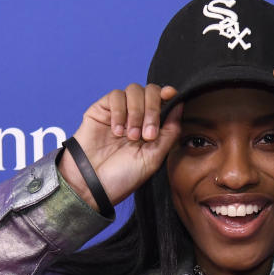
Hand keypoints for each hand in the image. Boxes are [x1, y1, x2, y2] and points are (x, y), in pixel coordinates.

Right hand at [59, 84, 182, 208]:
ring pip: (134, 90)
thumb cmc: (123, 176)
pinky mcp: (101, 110)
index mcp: (152, 127)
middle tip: (147, 135)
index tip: (170, 96)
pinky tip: (117, 131)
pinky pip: (115, 96)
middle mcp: (137, 117)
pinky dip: (120, 112)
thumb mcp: (154, 157)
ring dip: (137, 112)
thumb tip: (180, 105)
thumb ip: (170, 132)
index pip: (163, 100)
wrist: (93, 185)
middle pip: (151, 91)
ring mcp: (119, 112)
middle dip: (153, 110)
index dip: (168, 94)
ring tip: (131, 136)